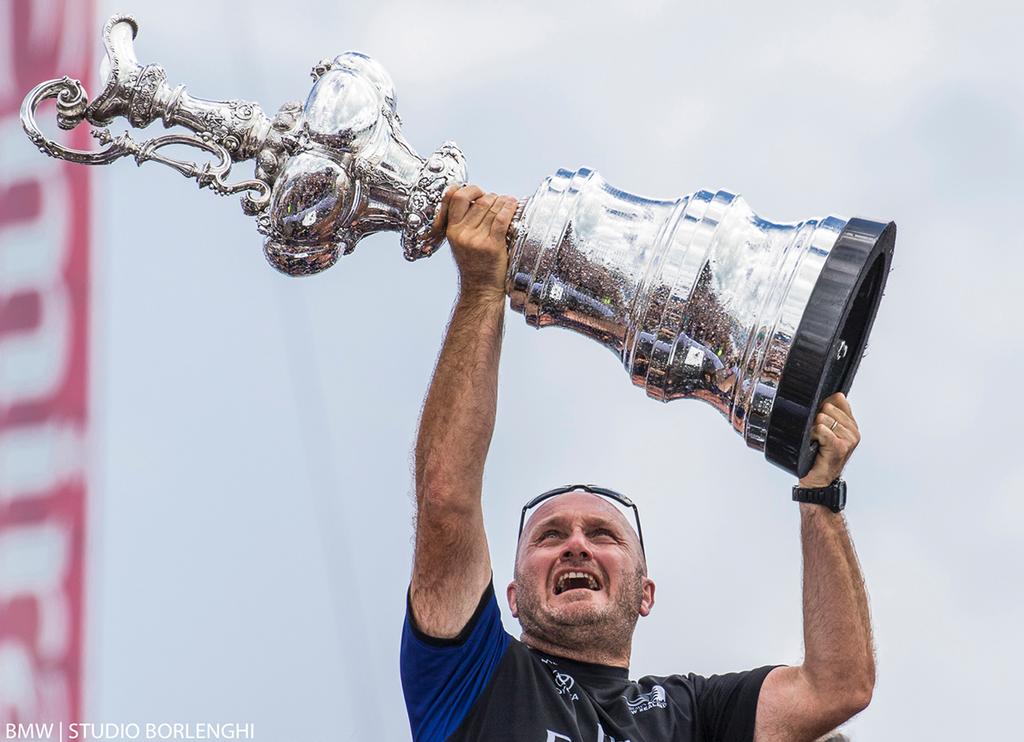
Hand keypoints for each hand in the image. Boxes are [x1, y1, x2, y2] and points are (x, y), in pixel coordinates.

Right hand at [440, 184, 517, 303]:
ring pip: (491, 207)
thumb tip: (479, 200)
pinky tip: (513, 206)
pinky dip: (509, 209)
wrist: (481, 289)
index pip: (454, 197)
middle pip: (479, 201)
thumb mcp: (460, 243)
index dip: (468, 189)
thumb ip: (464, 223)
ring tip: (508, 203)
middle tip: (498, 201)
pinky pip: (501, 219)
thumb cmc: (474, 266)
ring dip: (503, 201)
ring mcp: (476, 240)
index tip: (478, 192)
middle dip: (491, 197)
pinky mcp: (492, 246)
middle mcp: (461, 233)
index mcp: (451, 230)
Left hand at [798, 392, 860, 487]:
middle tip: (816, 435)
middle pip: (828, 407)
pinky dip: (814, 435)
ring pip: (823, 418)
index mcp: (851, 424)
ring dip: (813, 429)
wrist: (818, 480)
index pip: (838, 400)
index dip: (823, 406)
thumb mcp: (825, 430)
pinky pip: (822, 429)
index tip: (819, 420)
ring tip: (816, 442)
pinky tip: (816, 444)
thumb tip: (835, 395)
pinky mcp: (840, 446)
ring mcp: (849, 439)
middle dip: (817, 419)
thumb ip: (830, 412)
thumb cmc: (819, 457)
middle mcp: (853, 431)